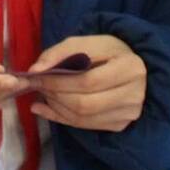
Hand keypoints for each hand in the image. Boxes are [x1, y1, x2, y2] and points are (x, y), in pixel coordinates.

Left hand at [27, 35, 146, 132]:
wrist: (129, 66)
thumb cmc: (106, 52)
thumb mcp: (85, 43)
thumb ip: (58, 53)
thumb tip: (34, 71)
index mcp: (130, 68)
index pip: (88, 81)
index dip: (58, 81)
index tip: (36, 77)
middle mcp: (134, 95)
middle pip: (84, 104)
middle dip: (55, 95)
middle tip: (38, 86)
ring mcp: (128, 113)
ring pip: (82, 118)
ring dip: (56, 107)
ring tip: (43, 95)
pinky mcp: (120, 125)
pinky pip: (85, 126)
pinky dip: (61, 117)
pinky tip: (46, 108)